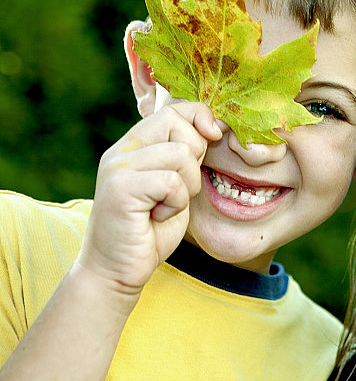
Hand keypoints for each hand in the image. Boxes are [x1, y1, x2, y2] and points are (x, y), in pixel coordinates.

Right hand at [77, 102, 221, 295]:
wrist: (116, 271)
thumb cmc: (150, 231)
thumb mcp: (176, 184)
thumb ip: (186, 156)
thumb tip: (215, 126)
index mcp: (134, 145)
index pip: (175, 109)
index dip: (201, 119)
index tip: (214, 138)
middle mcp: (122, 150)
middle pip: (178, 124)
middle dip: (195, 157)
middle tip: (179, 189)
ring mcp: (118, 167)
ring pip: (181, 155)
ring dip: (187, 187)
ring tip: (166, 205)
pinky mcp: (121, 188)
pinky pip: (172, 182)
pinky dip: (176, 203)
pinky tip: (157, 216)